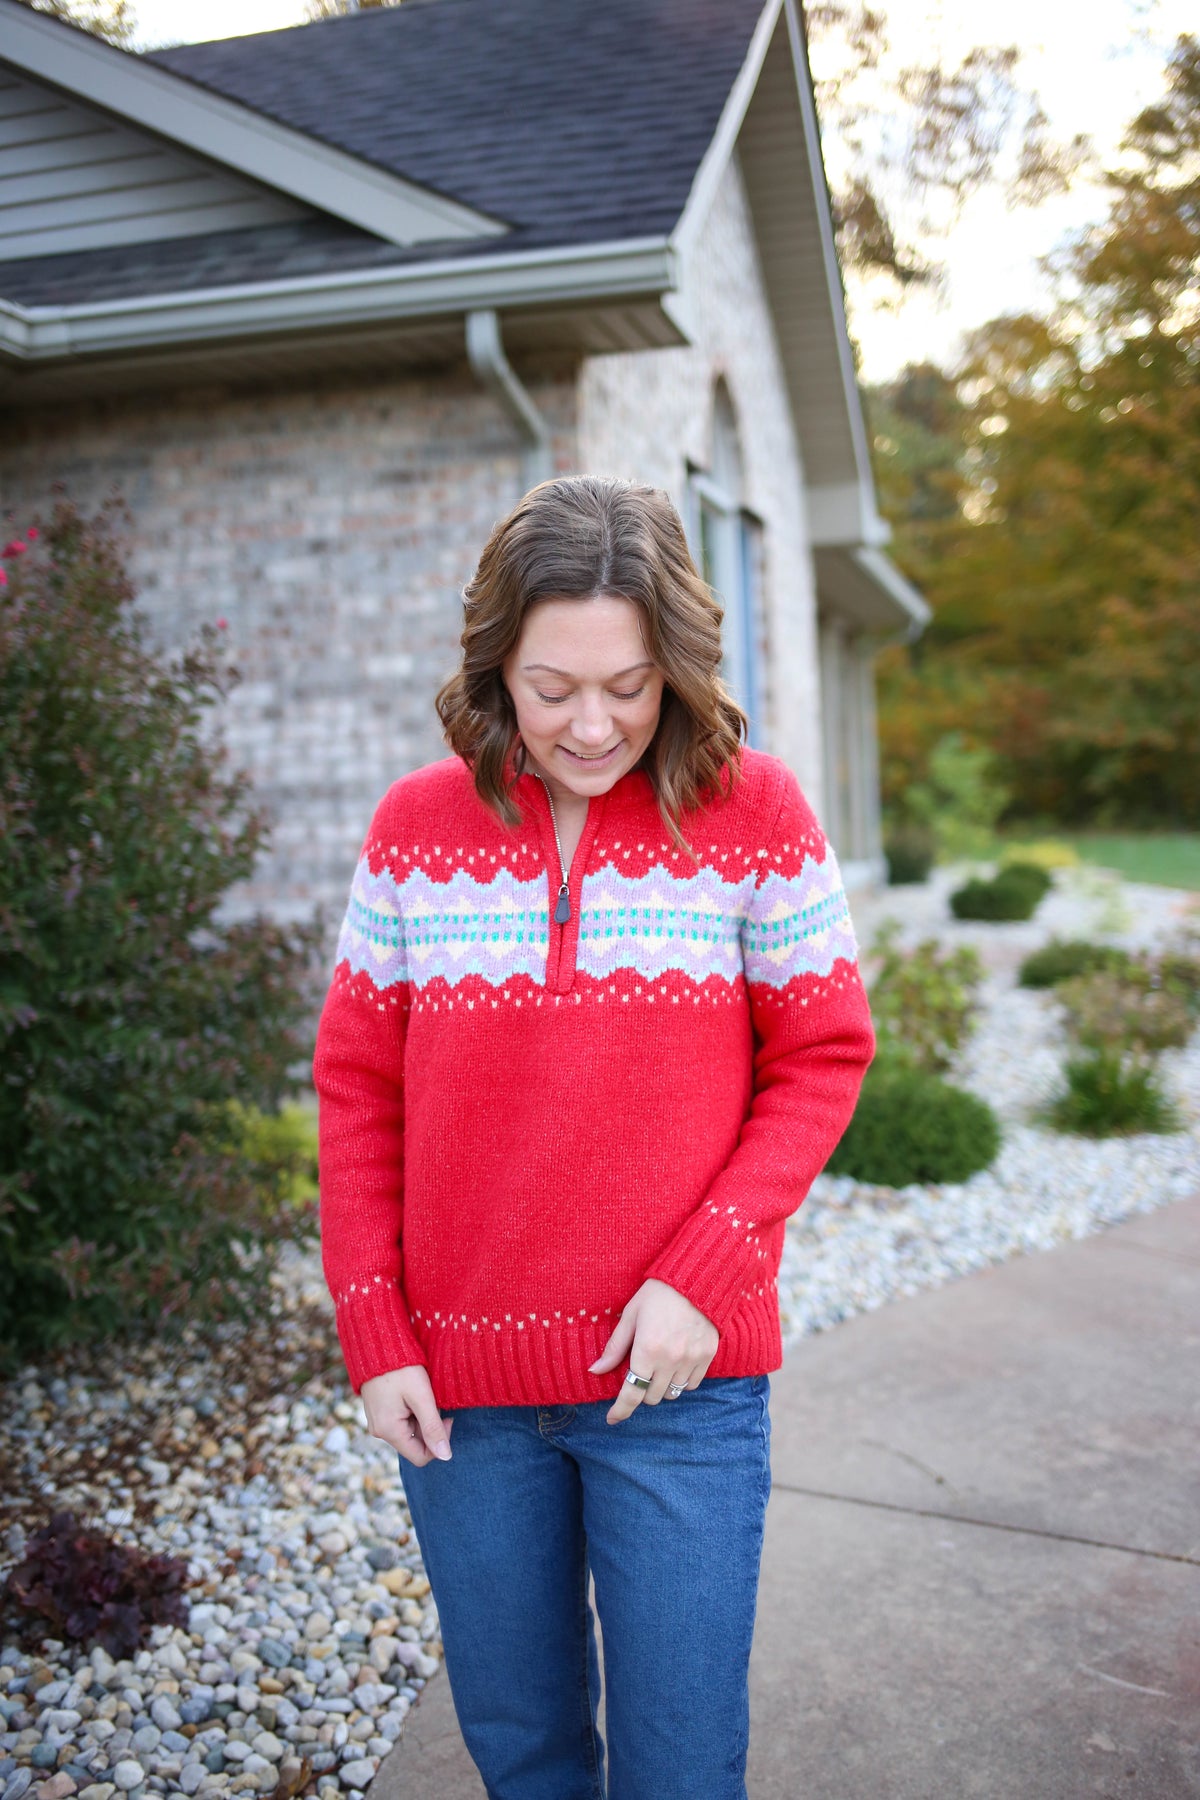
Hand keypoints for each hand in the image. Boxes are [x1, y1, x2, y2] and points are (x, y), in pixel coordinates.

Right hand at [360, 1365, 454, 1467]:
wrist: (376, 1343)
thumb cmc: (401, 1368)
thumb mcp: (421, 1397)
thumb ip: (433, 1427)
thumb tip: (446, 1456)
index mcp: (389, 1430)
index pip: (421, 1457)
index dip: (439, 1442)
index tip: (447, 1417)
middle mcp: (379, 1430)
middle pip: (415, 1443)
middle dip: (430, 1426)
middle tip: (436, 1401)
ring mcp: (377, 1421)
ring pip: (409, 1431)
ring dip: (421, 1417)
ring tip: (423, 1393)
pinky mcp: (378, 1411)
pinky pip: (400, 1420)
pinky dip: (412, 1410)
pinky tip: (414, 1392)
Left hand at [588, 1279, 719, 1422]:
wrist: (696, 1278)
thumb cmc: (657, 1295)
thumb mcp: (630, 1316)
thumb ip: (614, 1347)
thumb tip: (595, 1371)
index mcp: (647, 1349)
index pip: (632, 1393)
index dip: (621, 1410)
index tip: (612, 1418)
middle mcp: (670, 1359)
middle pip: (652, 1397)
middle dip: (642, 1391)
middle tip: (639, 1374)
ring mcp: (691, 1359)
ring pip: (672, 1393)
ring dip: (661, 1388)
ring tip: (658, 1368)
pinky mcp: (707, 1356)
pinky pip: (691, 1384)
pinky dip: (681, 1381)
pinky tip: (676, 1365)